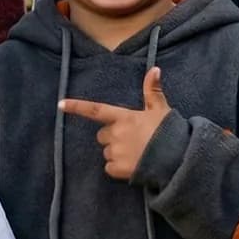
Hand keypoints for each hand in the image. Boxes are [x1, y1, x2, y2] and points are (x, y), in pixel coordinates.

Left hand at [59, 66, 170, 180]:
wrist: (179, 160)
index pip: (95, 110)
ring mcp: (116, 152)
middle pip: (102, 135)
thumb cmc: (170, 133)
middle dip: (112, 137)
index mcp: (124, 117)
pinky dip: (118, 168)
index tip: (60, 104)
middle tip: (132, 139)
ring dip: (117, 153)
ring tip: (138, 153)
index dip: (77, 107)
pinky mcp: (118, 169)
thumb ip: (152, 91)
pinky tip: (134, 165)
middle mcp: (116, 134)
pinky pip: (110, 168)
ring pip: (107, 152)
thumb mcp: (161, 110)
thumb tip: (154, 69)